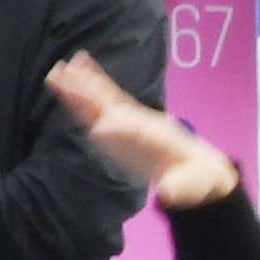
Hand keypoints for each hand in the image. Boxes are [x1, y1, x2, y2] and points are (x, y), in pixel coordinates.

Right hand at [42, 50, 236, 207]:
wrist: (199, 165)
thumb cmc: (194, 178)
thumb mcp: (190, 186)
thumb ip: (177, 189)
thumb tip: (167, 194)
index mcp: (156, 140)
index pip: (135, 134)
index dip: (121, 133)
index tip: (99, 130)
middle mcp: (141, 124)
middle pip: (113, 108)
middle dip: (92, 98)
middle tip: (69, 82)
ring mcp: (132, 118)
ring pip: (104, 99)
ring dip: (84, 84)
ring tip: (61, 69)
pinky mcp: (124, 118)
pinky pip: (104, 98)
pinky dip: (90, 82)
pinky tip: (76, 66)